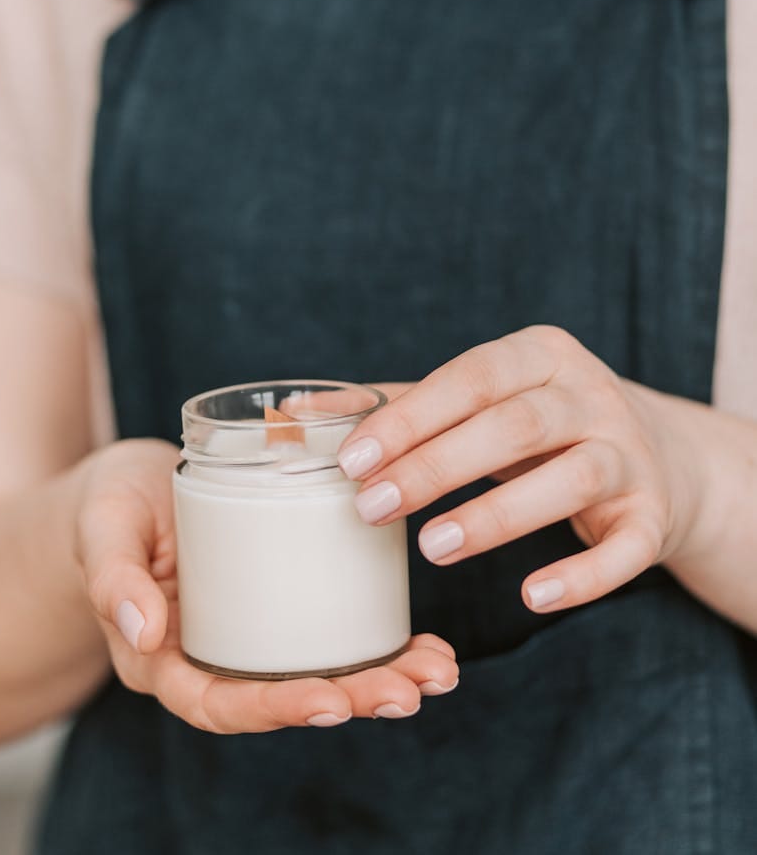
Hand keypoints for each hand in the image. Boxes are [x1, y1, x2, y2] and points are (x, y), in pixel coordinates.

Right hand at [74, 439, 458, 732]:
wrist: (128, 484)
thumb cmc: (110, 505)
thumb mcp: (103, 526)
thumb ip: (113, 576)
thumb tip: (143, 631)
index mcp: (161, 658)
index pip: (218, 702)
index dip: (276, 708)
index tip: (333, 701)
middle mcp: (210, 658)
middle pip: (281, 698)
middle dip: (351, 700)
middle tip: (410, 691)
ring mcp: (247, 636)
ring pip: (315, 674)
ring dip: (380, 680)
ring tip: (437, 672)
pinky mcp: (277, 605)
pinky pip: (327, 635)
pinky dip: (380, 646)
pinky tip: (425, 644)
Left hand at [337, 327, 703, 613]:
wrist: (656, 456)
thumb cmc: (534, 425)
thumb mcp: (477, 400)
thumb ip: (395, 405)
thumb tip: (294, 413)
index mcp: (540, 354)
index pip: (471, 378)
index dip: (411, 418)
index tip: (351, 461)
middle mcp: (591, 394)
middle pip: (514, 425)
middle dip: (437, 466)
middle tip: (370, 508)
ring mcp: (629, 454)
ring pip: (571, 479)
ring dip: (497, 515)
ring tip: (432, 548)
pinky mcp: (654, 516)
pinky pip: (625, 549)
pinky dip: (581, 575)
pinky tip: (531, 596)